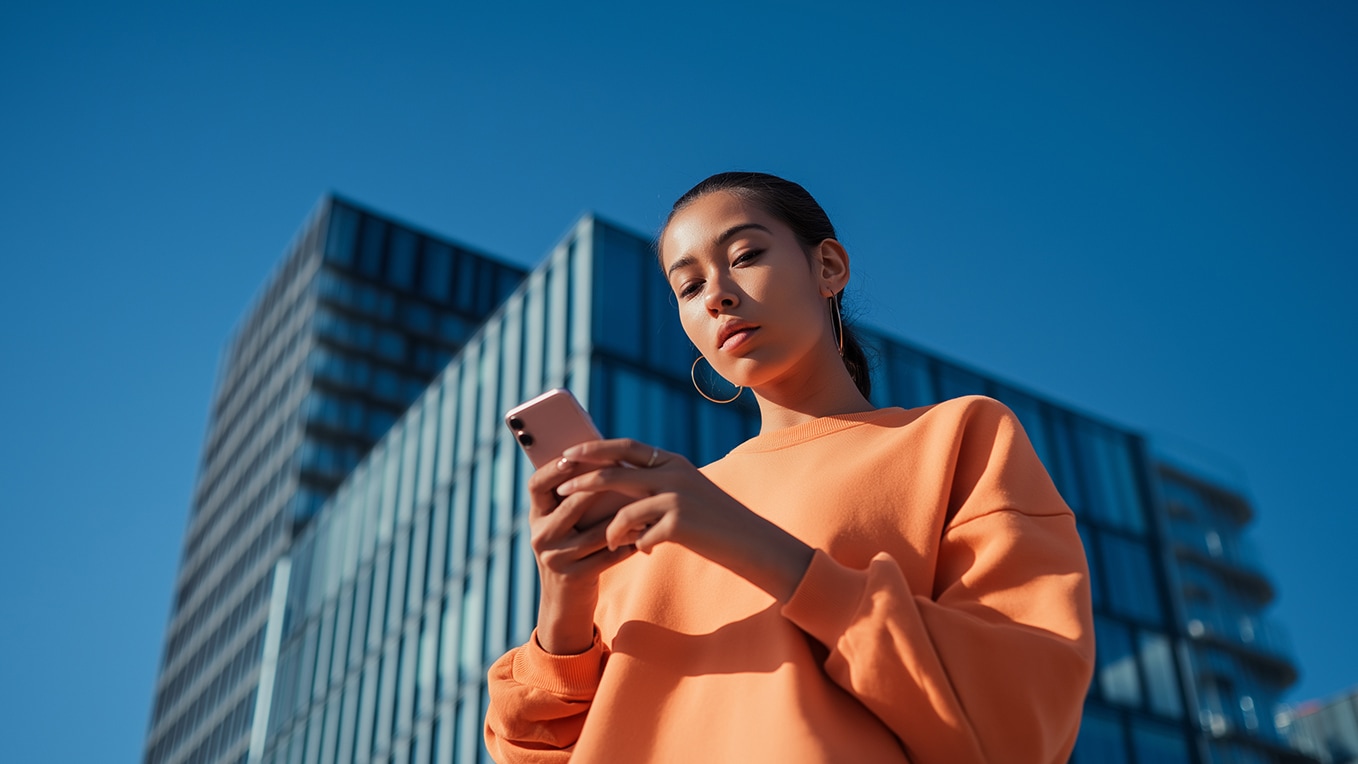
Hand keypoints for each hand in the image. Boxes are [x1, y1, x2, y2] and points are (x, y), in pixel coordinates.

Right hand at [525, 455, 635, 653]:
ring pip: (596, 531)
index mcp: (536, 516)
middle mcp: (541, 536)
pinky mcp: (575, 577)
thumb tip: (604, 456)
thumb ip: (574, 498)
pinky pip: (608, 554)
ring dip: (624, 516)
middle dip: (600, 487)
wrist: (564, 601)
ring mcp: (556, 558)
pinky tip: (645, 533)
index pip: (536, 484)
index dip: (553, 468)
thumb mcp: (563, 525)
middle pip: (571, 504)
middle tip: (625, 470)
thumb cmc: (571, 550)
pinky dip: (629, 542)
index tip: (574, 454)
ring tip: (646, 501)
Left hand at [557, 439, 813, 601]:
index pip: (626, 447)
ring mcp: (677, 496)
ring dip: (609, 526)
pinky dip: (636, 545)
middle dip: (585, 475)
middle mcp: (673, 472)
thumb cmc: (717, 524)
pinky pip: (639, 534)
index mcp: (673, 461)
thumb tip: (619, 500)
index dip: (596, 449)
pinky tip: (646, 552)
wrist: (753, 543)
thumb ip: (657, 491)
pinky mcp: (680, 522)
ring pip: (624, 507)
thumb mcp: (688, 497)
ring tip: (603, 540)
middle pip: (617, 469)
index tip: (569, 453)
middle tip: (560, 483)